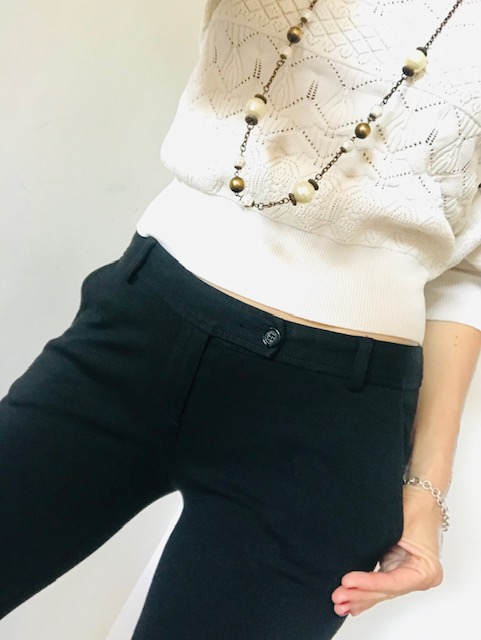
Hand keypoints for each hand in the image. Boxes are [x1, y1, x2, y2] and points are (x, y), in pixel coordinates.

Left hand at [331, 485, 443, 616]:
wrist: (422, 494)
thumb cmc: (415, 505)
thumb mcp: (398, 522)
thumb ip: (379, 540)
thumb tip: (351, 551)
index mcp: (426, 570)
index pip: (393, 582)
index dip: (369, 584)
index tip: (347, 581)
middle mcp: (420, 577)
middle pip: (386, 592)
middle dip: (360, 595)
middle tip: (337, 597)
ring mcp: (408, 575)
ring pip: (381, 592)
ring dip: (360, 598)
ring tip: (339, 604)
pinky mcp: (397, 569)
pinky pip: (380, 585)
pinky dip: (366, 592)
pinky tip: (351, 603)